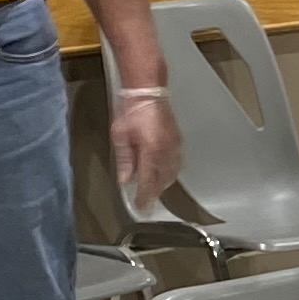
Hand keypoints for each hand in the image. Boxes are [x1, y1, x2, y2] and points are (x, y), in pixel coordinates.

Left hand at [109, 85, 181, 215]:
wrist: (148, 91)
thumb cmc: (132, 110)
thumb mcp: (120, 135)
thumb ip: (124, 159)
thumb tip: (125, 179)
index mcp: (151, 150)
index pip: (148, 181)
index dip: (145, 197)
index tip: (141, 208)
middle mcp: (166, 151)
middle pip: (163, 181)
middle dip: (154, 193)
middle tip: (146, 201)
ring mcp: (175, 146)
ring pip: (172, 174)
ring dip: (163, 184)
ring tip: (153, 190)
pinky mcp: (178, 141)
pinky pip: (177, 163)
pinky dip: (170, 173)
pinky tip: (163, 174)